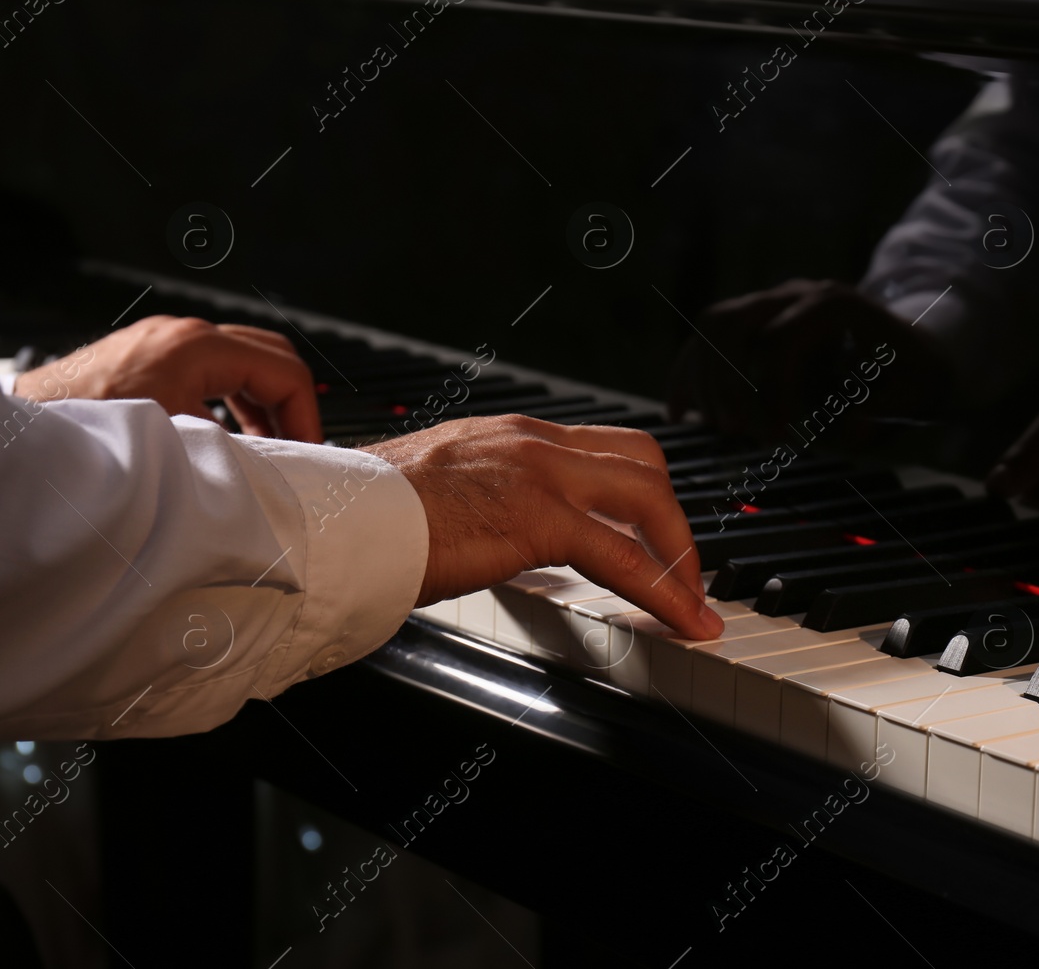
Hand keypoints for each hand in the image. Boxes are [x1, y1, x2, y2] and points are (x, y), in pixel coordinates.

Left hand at [12, 315, 322, 442]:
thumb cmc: (87, 430)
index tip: (309, 451)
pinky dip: (234, 398)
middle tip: (300, 445)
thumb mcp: (178, 444)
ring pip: (244, 360)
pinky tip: (232, 433)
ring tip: (271, 445)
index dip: (306, 416)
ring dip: (264, 401)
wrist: (27, 432)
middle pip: (271, 355)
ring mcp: (166, 341)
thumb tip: (279, 468)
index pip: (285, 371)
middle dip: (292, 402)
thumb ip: (237, 450)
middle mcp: (185, 334)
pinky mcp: (151, 355)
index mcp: (198, 347)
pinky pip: (213, 368)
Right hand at [365, 415, 723, 638]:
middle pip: (643, 461)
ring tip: (692, 603)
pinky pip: (624, 555)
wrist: (329, 522)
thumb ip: (481, 504)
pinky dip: (665, 590)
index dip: (642, 492)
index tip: (656, 534)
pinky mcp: (537, 517)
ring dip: (682, 554)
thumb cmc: (362, 520)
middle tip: (684, 571)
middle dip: (674, 518)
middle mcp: (531, 441)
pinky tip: (682, 620)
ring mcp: (538, 473)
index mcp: (509, 435)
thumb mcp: (438, 494)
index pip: (603, 449)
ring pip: (647, 498)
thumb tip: (495, 539)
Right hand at [666, 279, 952, 439]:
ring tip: (715, 429)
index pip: (779, 341)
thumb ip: (884, 409)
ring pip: (711, 325)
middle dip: (726, 384)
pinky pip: (706, 338)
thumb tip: (849, 426)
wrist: (912, 349)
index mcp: (833, 304)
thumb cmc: (913, 373)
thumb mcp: (914, 391)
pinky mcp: (755, 321)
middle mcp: (795, 294)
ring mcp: (770, 303)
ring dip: (702, 379)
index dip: (773, 392)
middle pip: (730, 323)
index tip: (782, 435)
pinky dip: (688, 374)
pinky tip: (680, 414)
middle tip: (739, 433)